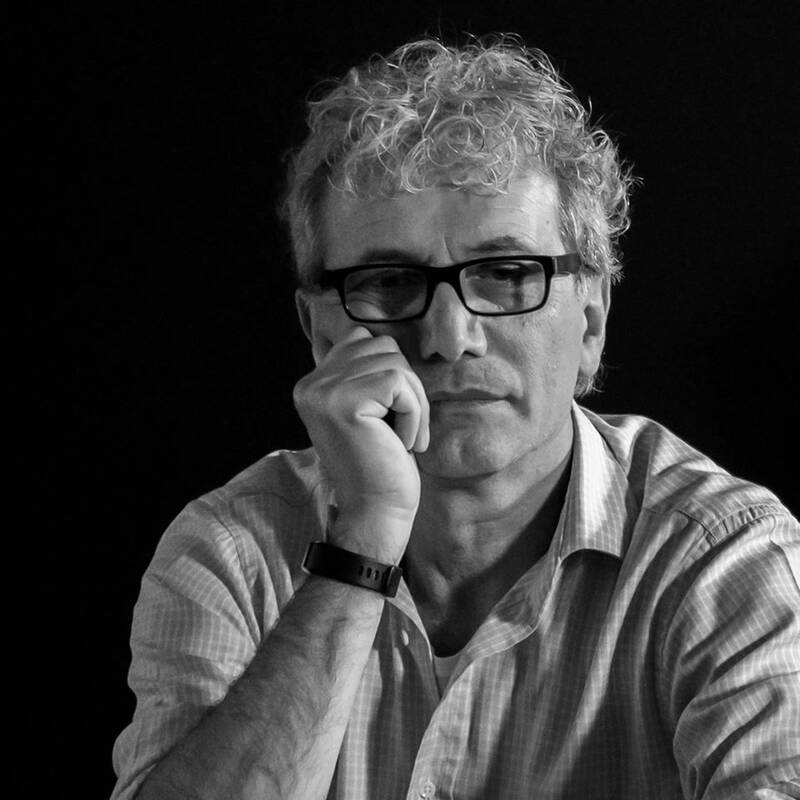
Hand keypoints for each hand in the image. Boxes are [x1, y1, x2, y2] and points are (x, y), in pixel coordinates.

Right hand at [293, 327, 429, 562]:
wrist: (374, 515)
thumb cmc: (381, 465)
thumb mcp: (370, 409)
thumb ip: (365, 372)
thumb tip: (384, 337)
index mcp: (313, 383)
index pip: (364, 340)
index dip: (393, 375)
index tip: (390, 417)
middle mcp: (310, 383)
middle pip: (383, 346)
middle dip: (407, 386)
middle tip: (403, 430)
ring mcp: (322, 392)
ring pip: (395, 362)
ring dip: (414, 402)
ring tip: (402, 437)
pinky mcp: (344, 403)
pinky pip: (399, 383)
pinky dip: (414, 414)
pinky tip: (402, 443)